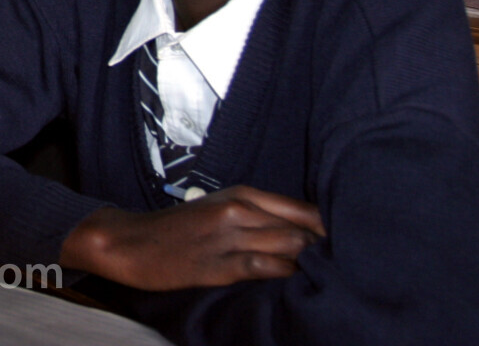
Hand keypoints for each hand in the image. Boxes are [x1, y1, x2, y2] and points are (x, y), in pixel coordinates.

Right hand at [60, 186, 324, 290]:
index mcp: (243, 194)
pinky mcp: (219, 264)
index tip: (346, 245)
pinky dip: (286, 275)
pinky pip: (266, 268)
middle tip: (346, 268)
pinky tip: (295, 285)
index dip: (331, 229)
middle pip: (304, 228)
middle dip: (328, 249)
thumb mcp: (220, 209)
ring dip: (312, 264)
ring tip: (328, 279)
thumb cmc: (179, 229)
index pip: (305, 209)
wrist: (132, 242)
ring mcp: (229, 237)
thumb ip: (258, 217)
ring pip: (290, 246)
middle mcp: (240, 210)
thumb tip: (303, 236)